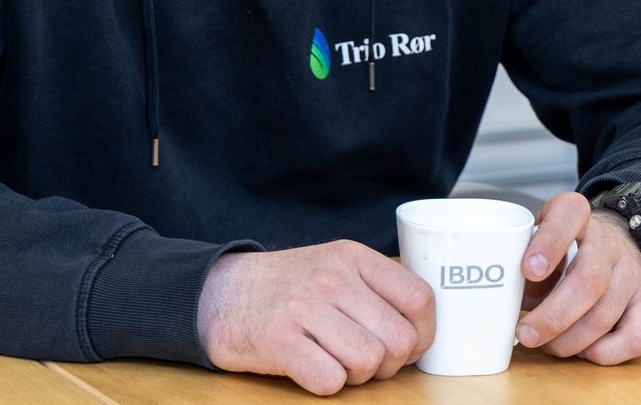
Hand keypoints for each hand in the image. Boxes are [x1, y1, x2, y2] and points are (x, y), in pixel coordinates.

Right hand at [197, 240, 435, 395]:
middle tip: (364, 360)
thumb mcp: (333, 267)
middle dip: (388, 363)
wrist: (218, 294)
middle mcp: (331, 277)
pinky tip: (311, 367)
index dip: (423, 334)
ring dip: (356, 375)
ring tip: (334, 361)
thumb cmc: (286, 288)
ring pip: (369, 362)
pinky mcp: (278, 340)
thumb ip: (375, 288)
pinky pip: (330, 380)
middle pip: (398, 340)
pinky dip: (326, 384)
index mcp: (352, 257)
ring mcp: (304, 307)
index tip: (408, 346)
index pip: (419, 298)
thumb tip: (421, 328)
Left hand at [515, 191, 640, 364]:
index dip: (549, 244)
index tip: (528, 270)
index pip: (568, 217)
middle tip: (526, 333)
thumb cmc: (562, 251)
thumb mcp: (536, 242)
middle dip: (554, 316)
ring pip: (605, 314)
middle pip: (589, 280)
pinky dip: (604, 353)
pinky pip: (635, 337)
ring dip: (571, 340)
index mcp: (575, 215)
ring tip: (547, 345)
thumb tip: (498, 305)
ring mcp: (631, 273)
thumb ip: (520, 264)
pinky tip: (582, 351)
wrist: (611, 246)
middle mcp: (609, 241)